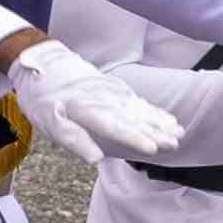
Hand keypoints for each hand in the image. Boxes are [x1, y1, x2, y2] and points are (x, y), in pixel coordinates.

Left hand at [0, 33, 192, 167]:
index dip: (134, 138)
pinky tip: (170, 120)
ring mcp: (112, 91)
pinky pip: (139, 101)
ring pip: (139, 109)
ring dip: (160, 122)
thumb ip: (73, 138)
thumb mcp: (49, 121)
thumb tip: (96, 159)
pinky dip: (155, 111)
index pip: (114, 126)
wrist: (45, 63)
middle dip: (155, 132)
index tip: (152, 149)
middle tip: (175, 144)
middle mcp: (103, 98)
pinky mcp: (116, 88)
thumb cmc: (44, 98)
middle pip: (132, 118)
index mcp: (85, 108)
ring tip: (179, 133)